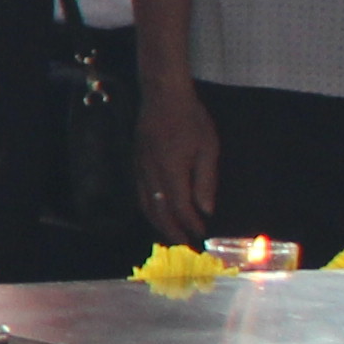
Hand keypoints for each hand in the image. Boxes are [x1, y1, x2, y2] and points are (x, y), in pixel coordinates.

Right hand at [140, 74, 221, 239]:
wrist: (162, 97)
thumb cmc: (191, 120)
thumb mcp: (208, 149)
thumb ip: (206, 181)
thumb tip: (206, 210)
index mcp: (171, 172)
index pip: (180, 208)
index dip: (191, 224)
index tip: (202, 235)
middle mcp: (152, 175)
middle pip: (158, 212)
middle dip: (171, 231)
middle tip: (184, 246)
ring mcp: (140, 169)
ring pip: (145, 204)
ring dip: (157, 223)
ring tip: (169, 235)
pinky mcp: (136, 163)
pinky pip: (139, 193)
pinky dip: (148, 208)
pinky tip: (155, 211)